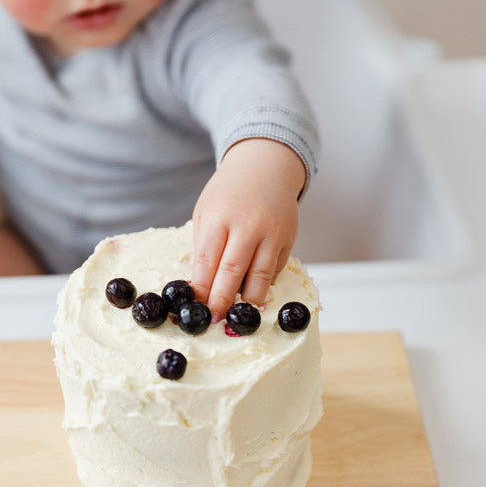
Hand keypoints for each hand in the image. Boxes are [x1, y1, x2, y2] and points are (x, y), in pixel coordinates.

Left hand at [191, 139, 305, 320]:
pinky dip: (263, 283)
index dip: (202, 288)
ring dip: (247, 300)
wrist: (265, 167)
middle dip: (222, 300)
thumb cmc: (229, 193)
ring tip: (236, 313)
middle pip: (233, 271)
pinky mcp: (289, 239)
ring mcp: (272, 232)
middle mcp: (248, 224)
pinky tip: (253, 290)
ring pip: (260, 277)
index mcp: (220, 217)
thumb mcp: (206, 212)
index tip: (197, 307)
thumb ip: (204, 247)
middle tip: (215, 318)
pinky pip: (275, 270)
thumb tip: (200, 286)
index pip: (208, 260)